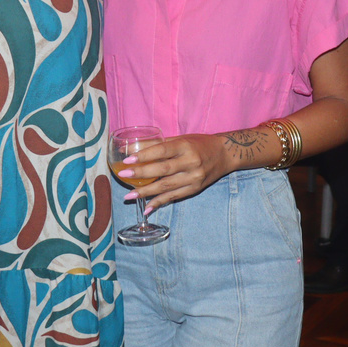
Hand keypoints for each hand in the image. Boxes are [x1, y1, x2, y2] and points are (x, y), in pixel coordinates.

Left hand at [119, 133, 233, 210]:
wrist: (224, 154)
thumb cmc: (199, 144)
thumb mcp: (180, 138)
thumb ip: (159, 144)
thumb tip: (133, 148)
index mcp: (185, 146)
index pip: (161, 152)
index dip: (144, 156)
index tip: (127, 160)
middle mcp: (190, 163)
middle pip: (162, 170)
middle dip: (141, 174)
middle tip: (123, 175)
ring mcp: (194, 178)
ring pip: (166, 187)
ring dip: (146, 192)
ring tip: (130, 196)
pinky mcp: (195, 189)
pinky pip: (174, 197)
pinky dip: (159, 203)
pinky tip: (146, 208)